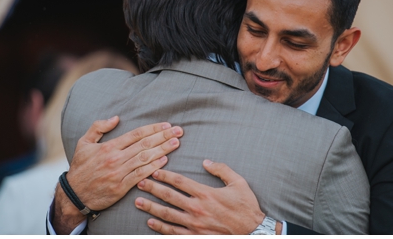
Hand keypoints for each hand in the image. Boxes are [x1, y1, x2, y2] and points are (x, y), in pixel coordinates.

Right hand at [49, 117, 182, 233]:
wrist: (75, 193)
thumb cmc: (80, 167)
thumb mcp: (84, 143)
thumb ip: (98, 127)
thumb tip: (115, 118)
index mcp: (108, 147)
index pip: (135, 134)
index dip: (153, 129)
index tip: (166, 125)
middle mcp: (115, 158)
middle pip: (144, 145)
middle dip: (163, 136)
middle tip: (179, 131)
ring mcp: (119, 173)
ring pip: (145, 159)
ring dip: (163, 150)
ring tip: (176, 143)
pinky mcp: (122, 187)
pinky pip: (141, 175)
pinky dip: (153, 167)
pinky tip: (164, 161)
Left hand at [135, 160, 266, 234]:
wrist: (254, 233)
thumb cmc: (247, 207)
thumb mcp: (239, 183)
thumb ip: (221, 169)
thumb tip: (205, 161)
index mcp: (206, 194)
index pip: (179, 181)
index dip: (164, 175)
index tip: (153, 170)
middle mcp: (198, 209)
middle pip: (169, 196)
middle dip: (152, 189)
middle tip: (139, 183)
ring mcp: (196, 225)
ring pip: (168, 215)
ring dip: (151, 208)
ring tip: (138, 202)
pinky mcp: (197, 236)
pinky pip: (175, 233)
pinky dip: (161, 228)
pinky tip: (150, 223)